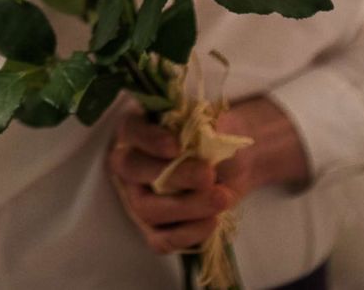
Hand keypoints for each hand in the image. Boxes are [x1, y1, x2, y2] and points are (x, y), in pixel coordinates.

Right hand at [107, 97, 309, 255]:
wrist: (234, 163)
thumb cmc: (216, 137)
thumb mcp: (215, 123)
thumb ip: (209, 127)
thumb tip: (207, 135)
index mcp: (138, 128)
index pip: (131, 129)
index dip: (150, 140)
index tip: (177, 147)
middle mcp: (129, 163)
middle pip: (133, 169)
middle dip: (173, 174)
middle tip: (208, 175)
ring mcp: (137, 198)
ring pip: (146, 208)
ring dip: (188, 206)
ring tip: (222, 198)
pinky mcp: (153, 228)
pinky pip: (160, 240)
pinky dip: (186, 234)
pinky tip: (213, 221)